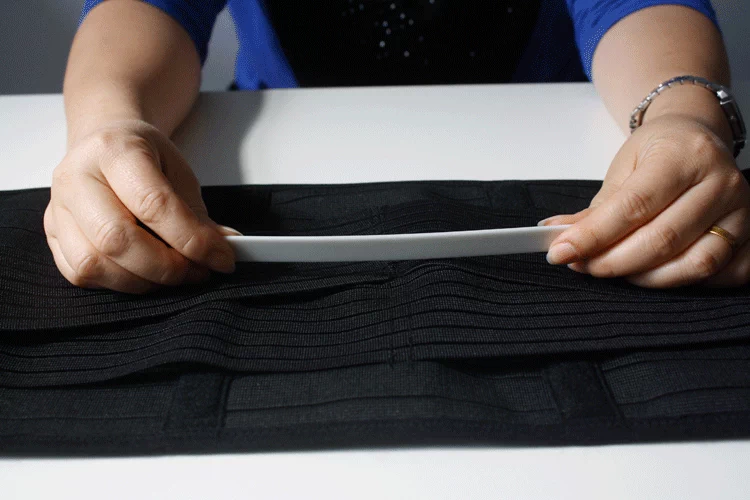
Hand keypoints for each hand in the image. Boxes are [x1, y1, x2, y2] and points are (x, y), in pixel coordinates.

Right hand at [45, 119, 238, 292]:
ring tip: (174, 275)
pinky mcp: (52, 233)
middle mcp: (76, 176)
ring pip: (94, 263)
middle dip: (166, 267)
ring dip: (143, 281)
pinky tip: (144, 274)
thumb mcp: (179, 173)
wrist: (105, 145)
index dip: (193, 240)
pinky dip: (118, 283)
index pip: (154, 205)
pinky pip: (80, 273)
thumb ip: (198, 214)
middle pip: (117, 238)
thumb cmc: (143, 157)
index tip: (222, 258)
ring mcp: (58, 207)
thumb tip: (223, 249)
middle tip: (197, 271)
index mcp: (114, 150)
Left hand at [538, 115, 749, 287]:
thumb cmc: (659, 153)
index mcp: (683, 155)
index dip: (593, 236)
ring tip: (614, 270)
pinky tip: (657, 274)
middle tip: (583, 265)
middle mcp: (719, 182)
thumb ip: (593, 211)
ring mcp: (741, 211)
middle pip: (662, 240)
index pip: (633, 206)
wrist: (696, 137)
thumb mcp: (621, 171)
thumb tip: (557, 238)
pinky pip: (723, 274)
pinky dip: (685, 282)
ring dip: (645, 278)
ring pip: (694, 263)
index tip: (561, 252)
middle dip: (612, 261)